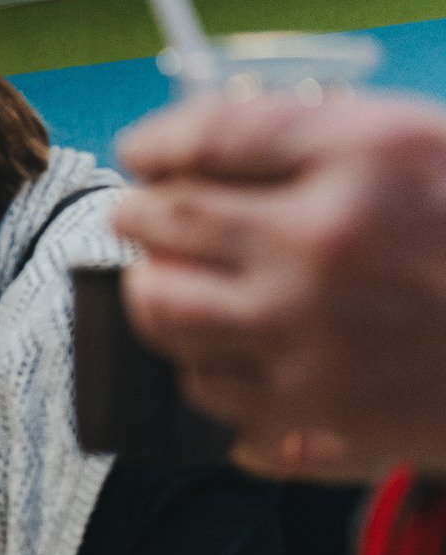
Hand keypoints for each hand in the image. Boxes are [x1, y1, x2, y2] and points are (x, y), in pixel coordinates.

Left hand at [114, 93, 445, 474]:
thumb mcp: (428, 148)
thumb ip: (324, 141)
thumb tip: (206, 151)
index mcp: (367, 157)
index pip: (209, 137)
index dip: (158, 145)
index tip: (144, 154)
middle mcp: (325, 244)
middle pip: (163, 226)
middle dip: (138, 219)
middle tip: (138, 218)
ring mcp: (312, 338)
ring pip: (164, 314)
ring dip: (156, 294)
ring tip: (171, 284)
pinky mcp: (317, 417)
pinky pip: (210, 394)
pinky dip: (206, 370)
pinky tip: (233, 354)